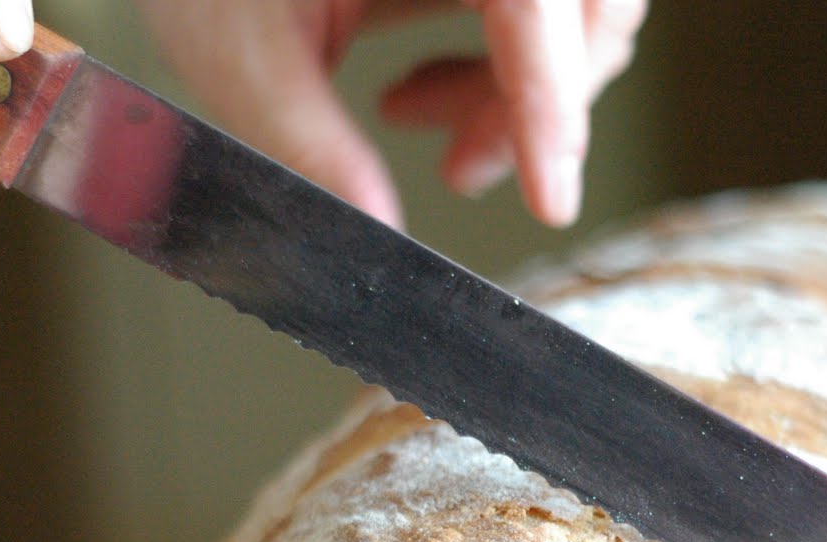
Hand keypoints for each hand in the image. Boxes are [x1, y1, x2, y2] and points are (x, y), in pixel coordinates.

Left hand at [135, 0, 645, 228]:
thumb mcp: (240, 47)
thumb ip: (310, 145)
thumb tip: (374, 233)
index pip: (537, 3)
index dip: (553, 106)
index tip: (550, 196)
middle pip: (586, 9)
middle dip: (543, 107)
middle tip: (465, 172)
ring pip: (573, 14)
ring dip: (523, 94)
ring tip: (423, 131)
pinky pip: (532, 8)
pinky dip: (499, 66)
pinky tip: (420, 95)